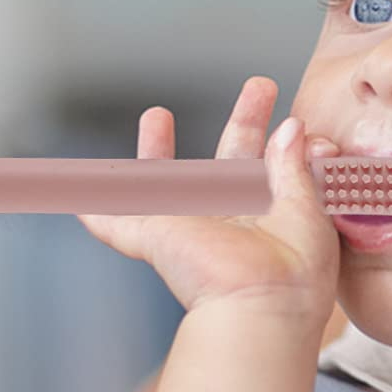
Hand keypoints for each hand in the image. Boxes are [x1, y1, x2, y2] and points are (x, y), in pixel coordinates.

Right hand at [78, 76, 341, 329]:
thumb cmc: (295, 270)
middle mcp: (234, 221)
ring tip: (156, 114)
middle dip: (244, 120)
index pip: (279, 170)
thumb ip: (296, 167)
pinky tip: (81, 200)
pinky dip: (98, 214)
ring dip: (157, 150)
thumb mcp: (309, 210)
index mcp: (274, 217)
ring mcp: (192, 229)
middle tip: (260, 84)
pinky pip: (117, 224)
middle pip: (232, 162)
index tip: (304, 125)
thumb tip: (292, 128)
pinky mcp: (156, 236)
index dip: (287, 142)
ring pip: (166, 183)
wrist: (260, 307)